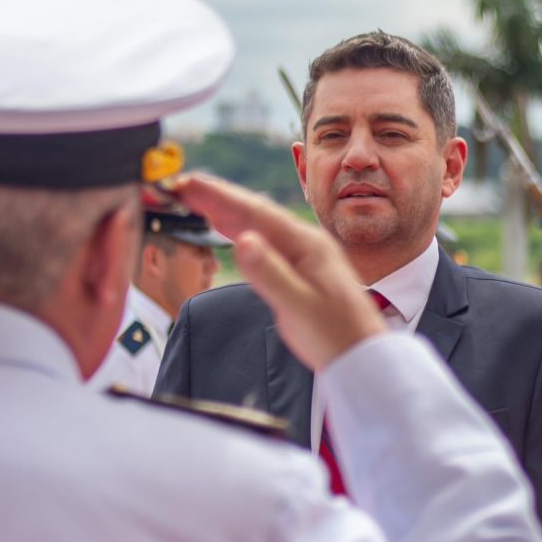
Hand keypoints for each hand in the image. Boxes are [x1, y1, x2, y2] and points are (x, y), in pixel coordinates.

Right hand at [168, 173, 385, 371]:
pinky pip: (264, 241)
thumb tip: (242, 241)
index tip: (188, 184)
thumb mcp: (299, 307)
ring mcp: (303, 255)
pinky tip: (227, 227)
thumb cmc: (336, 335)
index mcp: (307, 245)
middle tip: (180, 185)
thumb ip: (270, 275)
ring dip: (226, 210)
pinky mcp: (298, 269)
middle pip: (254, 213)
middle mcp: (306, 243)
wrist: (361, 356)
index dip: (219, 197)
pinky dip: (240, 230)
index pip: (256, 213)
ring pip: (258, 225)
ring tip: (194, 197)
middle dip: (217, 197)